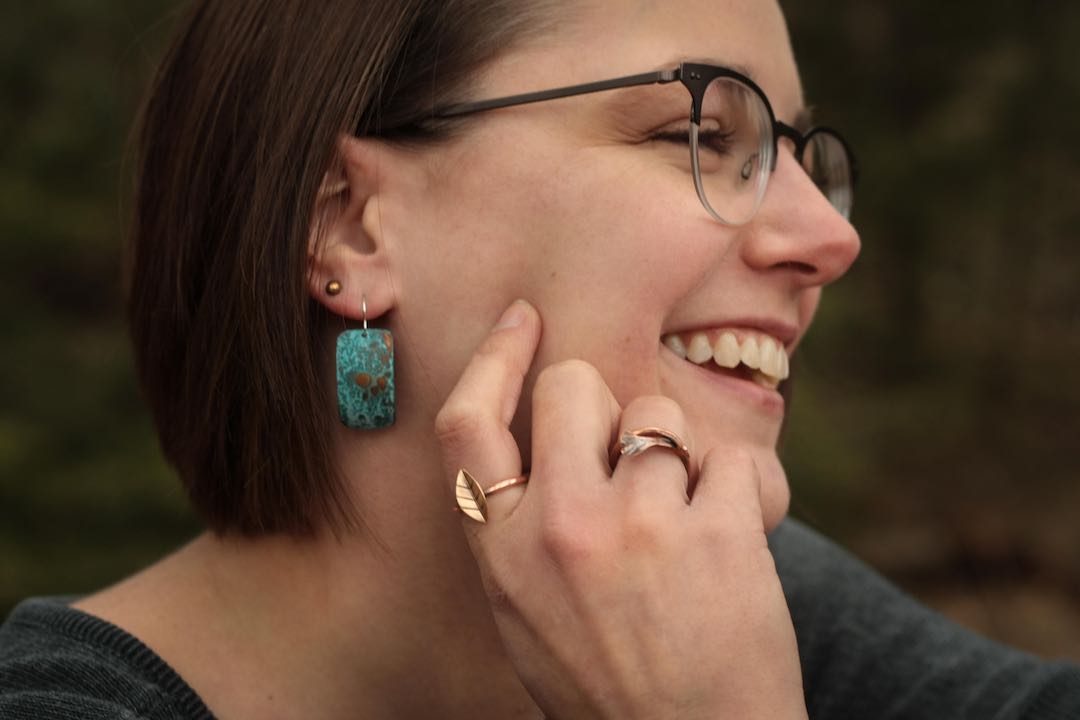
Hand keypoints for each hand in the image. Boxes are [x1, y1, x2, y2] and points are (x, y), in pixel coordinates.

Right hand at [436, 300, 807, 719]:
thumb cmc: (608, 681)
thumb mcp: (524, 612)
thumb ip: (516, 526)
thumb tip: (535, 436)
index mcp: (502, 551)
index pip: (467, 423)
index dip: (493, 356)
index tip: (523, 319)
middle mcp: (559, 527)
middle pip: (571, 384)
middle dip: (603, 401)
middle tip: (627, 450)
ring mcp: (639, 526)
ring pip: (658, 414)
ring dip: (677, 453)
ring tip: (684, 521)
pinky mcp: (716, 531)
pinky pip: (731, 457)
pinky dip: (739, 487)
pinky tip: (731, 538)